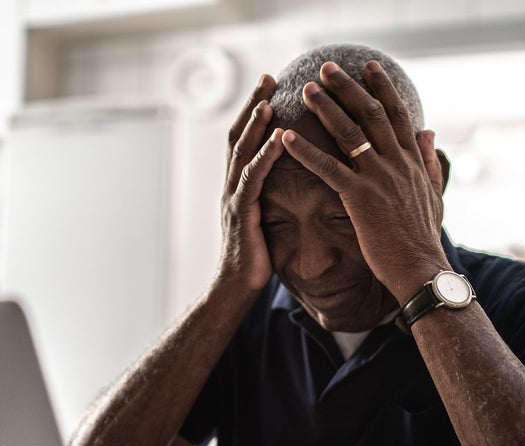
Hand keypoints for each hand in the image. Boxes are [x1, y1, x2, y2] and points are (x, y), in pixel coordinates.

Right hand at [217, 75, 285, 292]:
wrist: (236, 288)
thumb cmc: (256, 257)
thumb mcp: (265, 218)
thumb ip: (270, 195)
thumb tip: (292, 179)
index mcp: (238, 184)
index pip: (245, 138)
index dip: (255, 110)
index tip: (270, 85)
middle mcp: (231, 185)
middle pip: (239, 135)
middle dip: (252, 104)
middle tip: (268, 77)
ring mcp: (233, 198)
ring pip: (242, 152)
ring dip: (255, 124)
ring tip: (268, 100)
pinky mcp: (241, 213)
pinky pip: (252, 178)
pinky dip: (264, 156)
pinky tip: (278, 139)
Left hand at [280, 61, 447, 299]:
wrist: (421, 269)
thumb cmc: (422, 238)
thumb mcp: (433, 194)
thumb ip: (429, 161)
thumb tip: (430, 133)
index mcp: (412, 161)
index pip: (397, 114)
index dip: (382, 87)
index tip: (368, 66)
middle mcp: (397, 162)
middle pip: (371, 114)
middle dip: (348, 87)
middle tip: (326, 68)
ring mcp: (378, 178)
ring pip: (349, 133)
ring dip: (325, 108)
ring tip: (306, 89)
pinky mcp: (359, 198)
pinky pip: (328, 168)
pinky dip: (305, 150)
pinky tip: (286, 137)